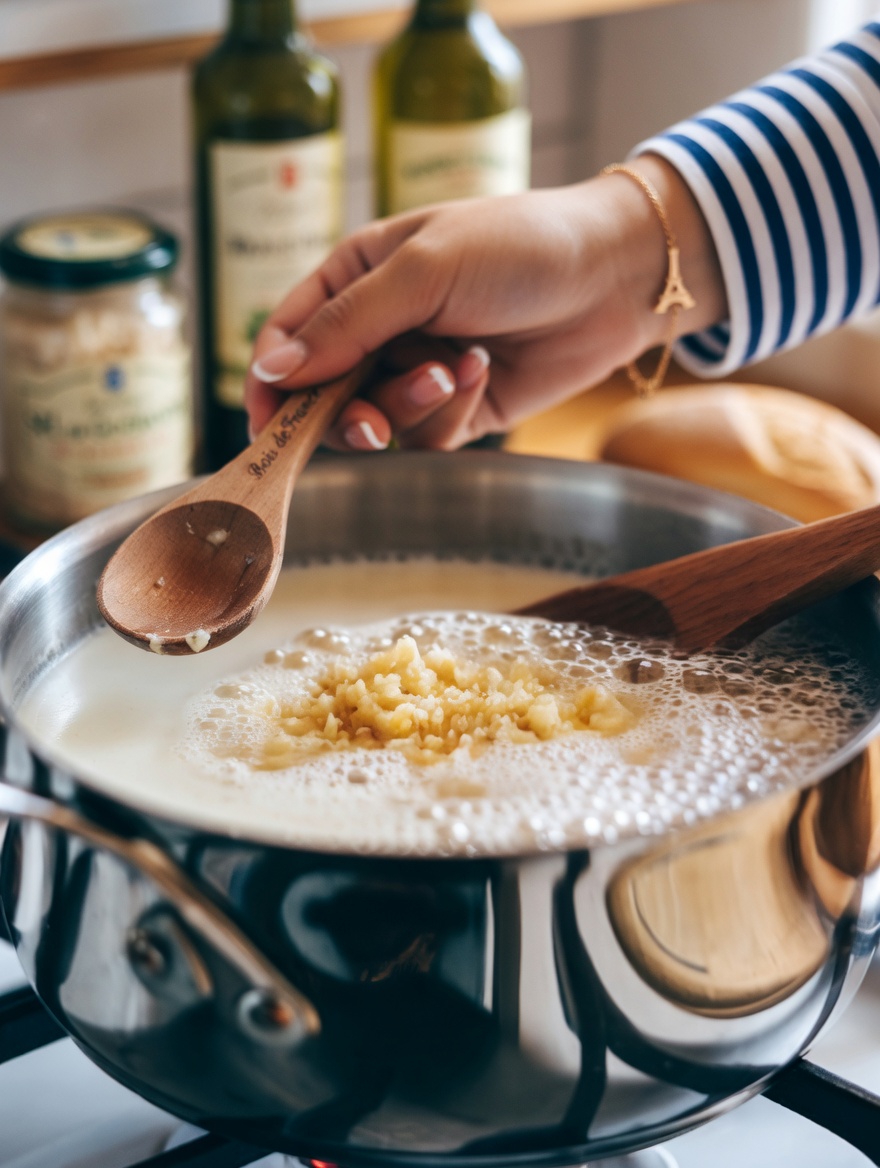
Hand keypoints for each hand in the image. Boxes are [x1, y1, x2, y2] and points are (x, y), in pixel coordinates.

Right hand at [244, 155, 726, 450]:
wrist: (614, 278)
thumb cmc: (520, 248)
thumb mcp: (425, 269)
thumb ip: (347, 323)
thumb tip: (273, 368)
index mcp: (356, 277)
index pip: (288, 337)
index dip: (270, 384)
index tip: (267, 423)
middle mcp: (380, 328)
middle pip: (325, 394)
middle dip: (347, 412)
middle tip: (371, 422)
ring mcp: (417, 371)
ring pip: (377, 422)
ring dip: (411, 407)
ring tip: (455, 372)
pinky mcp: (458, 409)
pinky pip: (427, 436)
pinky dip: (451, 414)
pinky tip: (484, 374)